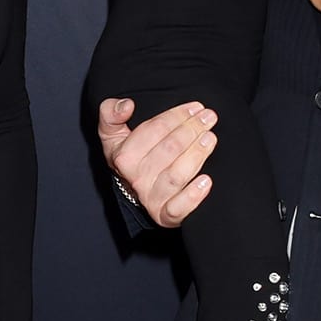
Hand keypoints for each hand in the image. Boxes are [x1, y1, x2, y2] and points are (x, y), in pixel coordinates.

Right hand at [97, 97, 216, 228]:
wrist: (132, 191)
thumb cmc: (129, 157)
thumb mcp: (113, 134)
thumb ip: (110, 113)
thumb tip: (126, 105)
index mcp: (124, 156)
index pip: (154, 130)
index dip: (176, 116)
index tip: (195, 107)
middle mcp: (136, 178)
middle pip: (169, 149)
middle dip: (191, 130)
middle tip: (209, 117)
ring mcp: (151, 198)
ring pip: (176, 175)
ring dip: (196, 155)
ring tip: (210, 139)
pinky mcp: (165, 216)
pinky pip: (178, 208)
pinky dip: (192, 196)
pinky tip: (206, 181)